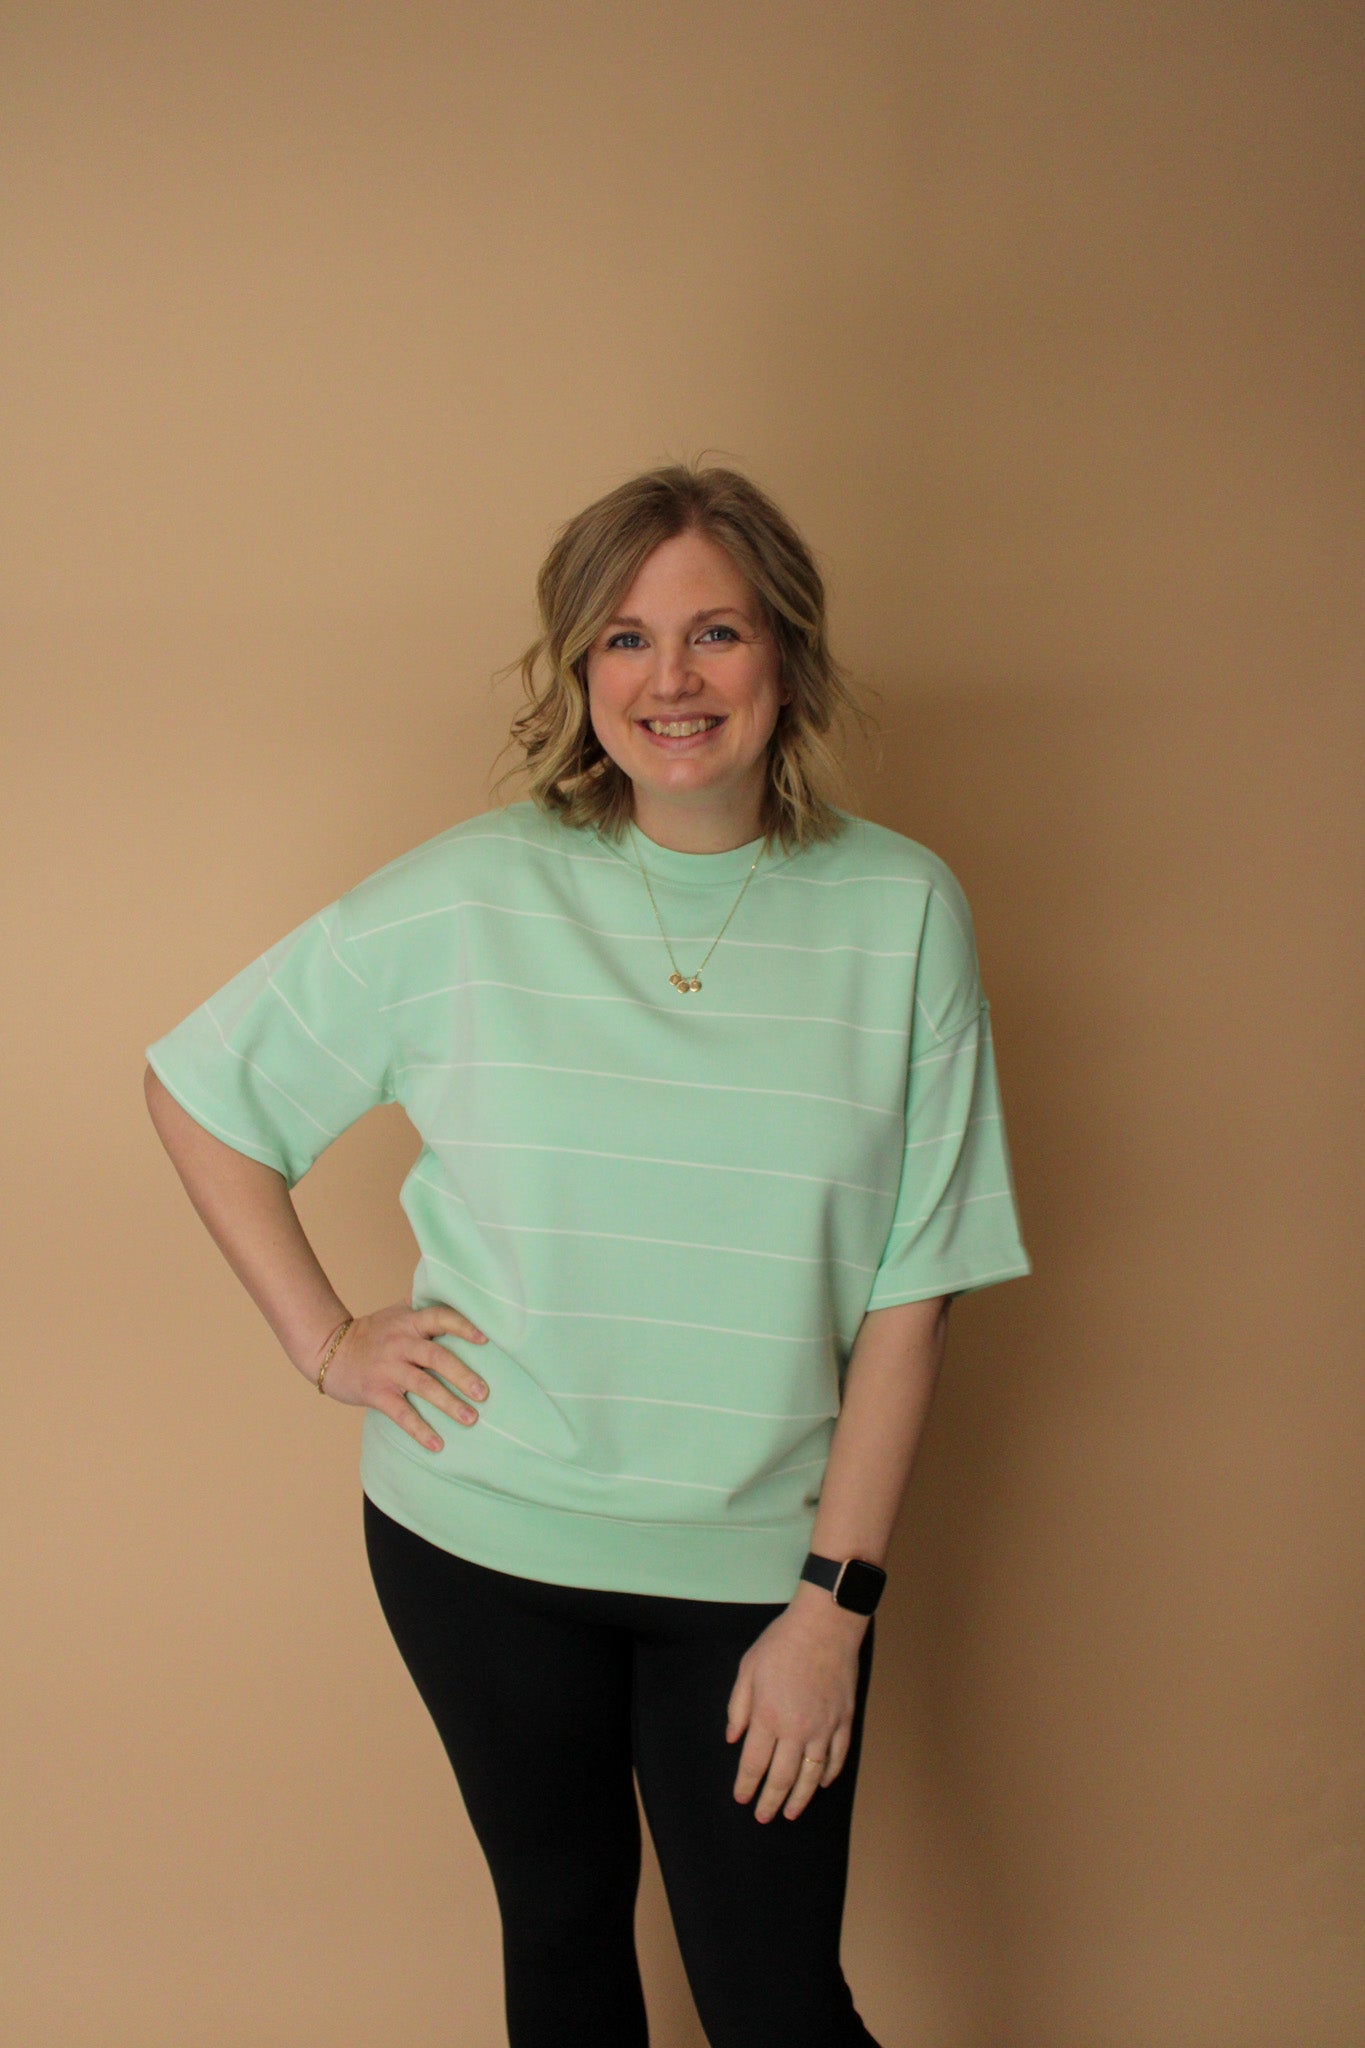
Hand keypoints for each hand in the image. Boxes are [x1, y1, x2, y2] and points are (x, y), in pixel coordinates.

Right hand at [314, 1302, 489, 1451]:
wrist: (329, 1350)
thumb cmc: (372, 1333)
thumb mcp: (396, 1314)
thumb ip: (423, 1310)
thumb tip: (458, 1296)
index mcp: (409, 1322)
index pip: (440, 1318)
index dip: (463, 1326)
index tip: (485, 1339)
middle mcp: (400, 1343)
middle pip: (436, 1357)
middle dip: (462, 1375)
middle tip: (484, 1393)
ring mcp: (388, 1369)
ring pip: (423, 1386)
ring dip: (449, 1404)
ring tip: (471, 1418)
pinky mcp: (376, 1393)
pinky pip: (401, 1413)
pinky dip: (420, 1430)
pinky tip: (437, 1445)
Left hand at [725, 1584, 867, 1821]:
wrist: (825, 1625)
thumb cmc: (783, 1643)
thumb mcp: (748, 1669)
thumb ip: (738, 1707)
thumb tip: (732, 1738)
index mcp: (768, 1716)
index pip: (754, 1764)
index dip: (746, 1785)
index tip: (741, 1798)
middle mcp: (796, 1729)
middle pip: (782, 1778)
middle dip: (770, 1801)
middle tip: (763, 1816)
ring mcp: (824, 1727)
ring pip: (811, 1776)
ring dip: (800, 1798)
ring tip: (791, 1813)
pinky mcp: (843, 1721)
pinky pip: (837, 1757)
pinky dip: (829, 1775)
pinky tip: (822, 1784)